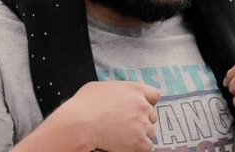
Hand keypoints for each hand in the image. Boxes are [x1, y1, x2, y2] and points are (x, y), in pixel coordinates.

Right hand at [35, 81, 158, 151]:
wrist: (80, 126)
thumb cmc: (84, 106)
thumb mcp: (98, 88)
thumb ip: (114, 91)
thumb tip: (113, 97)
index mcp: (135, 90)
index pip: (154, 95)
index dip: (147, 103)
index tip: (139, 109)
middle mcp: (142, 105)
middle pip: (151, 115)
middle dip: (141, 121)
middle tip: (127, 126)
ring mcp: (142, 123)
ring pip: (149, 132)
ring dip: (140, 135)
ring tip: (124, 138)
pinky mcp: (140, 141)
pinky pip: (146, 146)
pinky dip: (137, 148)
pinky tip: (125, 146)